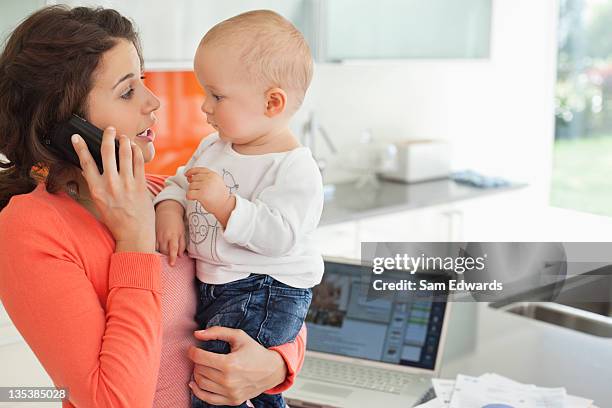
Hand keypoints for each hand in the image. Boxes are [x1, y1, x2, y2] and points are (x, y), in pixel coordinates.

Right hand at [71, 127, 154, 252]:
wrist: (134, 233)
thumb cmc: (116, 220)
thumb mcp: (100, 203)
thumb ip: (97, 186)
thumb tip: (92, 170)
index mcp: (97, 189)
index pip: (85, 163)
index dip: (80, 147)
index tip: (77, 137)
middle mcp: (111, 184)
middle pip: (107, 152)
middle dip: (107, 136)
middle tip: (109, 129)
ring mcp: (127, 183)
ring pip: (125, 153)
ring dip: (124, 141)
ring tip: (123, 137)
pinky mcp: (141, 184)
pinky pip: (139, 162)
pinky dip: (136, 152)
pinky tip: (135, 148)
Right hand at [155, 200, 185, 265]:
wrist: (167, 211)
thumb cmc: (177, 222)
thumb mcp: (182, 232)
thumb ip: (182, 244)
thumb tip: (180, 255)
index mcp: (173, 236)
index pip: (173, 249)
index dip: (172, 257)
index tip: (172, 264)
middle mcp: (164, 237)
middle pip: (164, 251)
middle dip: (167, 256)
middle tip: (169, 258)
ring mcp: (157, 236)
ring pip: (157, 249)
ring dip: (161, 253)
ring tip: (163, 254)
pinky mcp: (152, 234)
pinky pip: (152, 245)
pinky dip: (155, 248)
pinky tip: (156, 250)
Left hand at [184, 167, 234, 224]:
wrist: (225, 206)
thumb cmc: (219, 196)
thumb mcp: (215, 182)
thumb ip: (204, 178)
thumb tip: (189, 177)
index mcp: (213, 175)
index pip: (199, 170)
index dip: (191, 171)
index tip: (186, 174)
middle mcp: (209, 178)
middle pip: (193, 179)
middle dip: (193, 185)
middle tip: (199, 191)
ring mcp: (205, 186)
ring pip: (190, 186)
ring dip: (192, 192)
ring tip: (200, 196)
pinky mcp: (201, 194)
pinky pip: (189, 193)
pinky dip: (189, 197)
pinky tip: (194, 199)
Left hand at [188, 327, 286, 405]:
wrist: (272, 370)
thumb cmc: (255, 351)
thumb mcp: (239, 336)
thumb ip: (217, 332)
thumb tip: (197, 334)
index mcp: (229, 363)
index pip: (200, 358)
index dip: (192, 351)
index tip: (193, 348)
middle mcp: (228, 381)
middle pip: (199, 370)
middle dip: (196, 361)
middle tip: (201, 356)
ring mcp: (230, 393)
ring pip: (201, 384)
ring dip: (197, 374)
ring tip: (201, 366)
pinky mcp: (232, 401)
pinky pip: (207, 398)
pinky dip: (197, 390)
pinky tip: (195, 382)